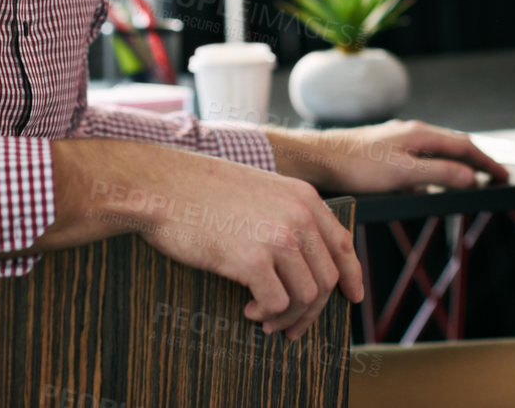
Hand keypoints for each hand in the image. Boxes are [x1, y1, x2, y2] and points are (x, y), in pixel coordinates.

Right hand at [122, 154, 363, 340]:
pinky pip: (277, 304)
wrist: (162, 187)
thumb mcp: (259, 191)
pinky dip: (265, 314)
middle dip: (312, 310)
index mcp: (303, 197)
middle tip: (289, 326)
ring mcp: (278, 237)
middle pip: (327, 279)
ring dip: (287, 317)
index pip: (342, 244)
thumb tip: (302, 261)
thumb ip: (285, 215)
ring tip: (264, 318)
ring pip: (307, 296)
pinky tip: (247, 309)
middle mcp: (298, 215)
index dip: (352, 276)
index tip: (351, 298)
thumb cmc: (201, 191)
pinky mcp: (253, 259)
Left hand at [267, 120, 510, 194]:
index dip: (487, 163)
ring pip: (436, 152)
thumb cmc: (358, 165)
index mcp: (421, 134)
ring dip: (456, 166)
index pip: (465, 146)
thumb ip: (439, 174)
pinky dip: (434, 171)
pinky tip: (429, 186)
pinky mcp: (386, 150)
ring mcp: (399, 140)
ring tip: (469, 183)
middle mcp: (412, 132)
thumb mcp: (403, 173)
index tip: (505, 177)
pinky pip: (420, 159)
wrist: (319, 158)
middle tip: (495, 178)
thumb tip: (471, 177)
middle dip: (476, 162)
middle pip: (454, 146)